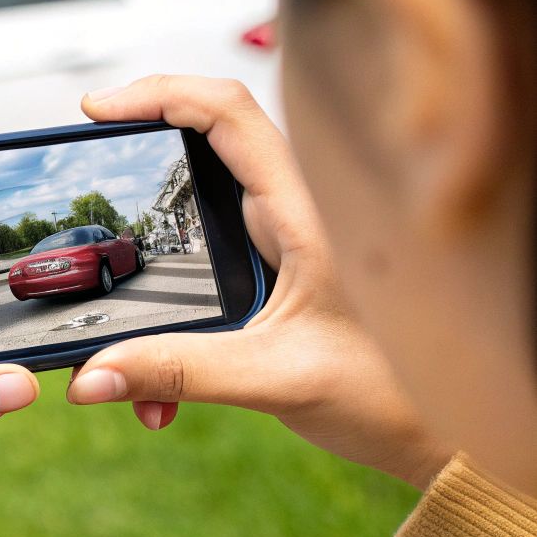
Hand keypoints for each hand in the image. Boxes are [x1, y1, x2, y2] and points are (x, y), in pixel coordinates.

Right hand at [69, 75, 450, 486]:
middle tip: (90, 157)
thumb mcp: (277, 382)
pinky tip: (159, 377)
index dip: (159, 94)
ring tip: (114, 280)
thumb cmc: (399, 397)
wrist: (446, 441)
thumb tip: (92, 374)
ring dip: (151, 244)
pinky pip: (210, 257)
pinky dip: (171, 302)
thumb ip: (179, 373)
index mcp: (311, 214)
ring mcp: (292, 238)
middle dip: (140, 148)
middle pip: (209, 137)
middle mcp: (301, 213)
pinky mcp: (282, 270)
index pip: (230, 113)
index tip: (99, 110)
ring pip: (204, 203)